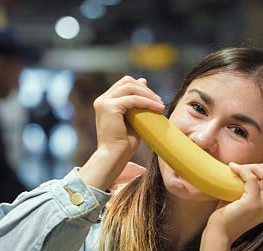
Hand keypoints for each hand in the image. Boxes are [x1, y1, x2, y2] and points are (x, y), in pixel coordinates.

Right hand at [77, 76, 164, 190]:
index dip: (141, 87)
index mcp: (106, 101)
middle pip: (127, 81)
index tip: (155, 98)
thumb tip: (144, 81)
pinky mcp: (110, 107)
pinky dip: (147, 102)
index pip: (124, 84)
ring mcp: (104, 102)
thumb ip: (138, 103)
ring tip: (160, 104)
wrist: (114, 157)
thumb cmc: (124, 143)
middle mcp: (102, 99)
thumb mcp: (134, 119)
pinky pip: (133, 99)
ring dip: (148, 94)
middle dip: (145, 89)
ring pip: (130, 87)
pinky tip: (158, 109)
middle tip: (159, 100)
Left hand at [197, 159, 262, 250]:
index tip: (249, 168)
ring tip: (238, 169)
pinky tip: (233, 169)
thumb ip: (261, 180)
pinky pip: (252, 179)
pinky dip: (243, 170)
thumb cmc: (231, 213)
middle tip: (242, 168)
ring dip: (252, 167)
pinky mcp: (253, 204)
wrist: (220, 232)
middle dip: (260, 166)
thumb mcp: (248, 193)